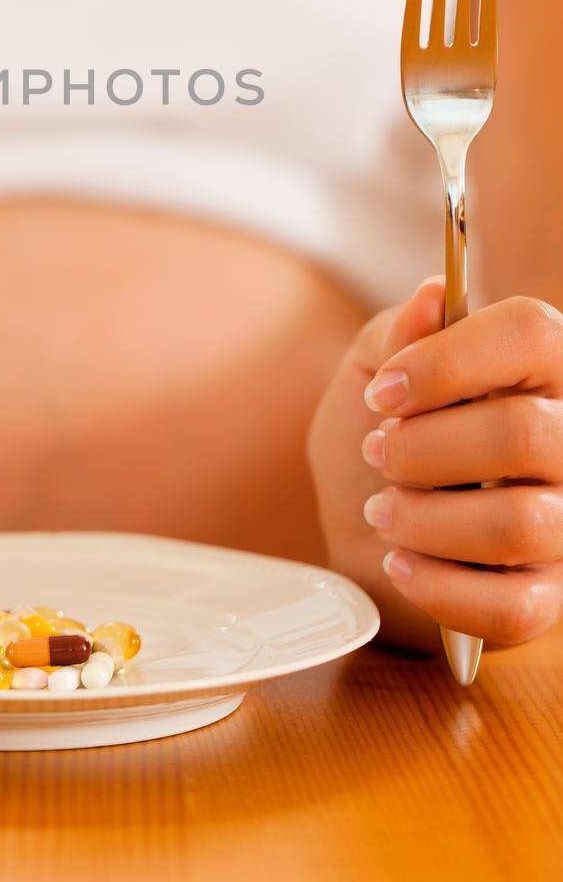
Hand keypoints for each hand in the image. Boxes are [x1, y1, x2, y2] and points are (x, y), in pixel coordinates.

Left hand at [309, 279, 562, 650]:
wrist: (359, 527)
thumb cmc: (377, 432)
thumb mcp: (371, 367)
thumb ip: (398, 333)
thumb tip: (431, 296)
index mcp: (539, 364)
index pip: (532, 332)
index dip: (447, 362)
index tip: (382, 393)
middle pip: (522, 434)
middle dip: (423, 449)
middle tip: (378, 454)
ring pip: (519, 525)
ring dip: (425, 519)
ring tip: (383, 511)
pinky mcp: (552, 597)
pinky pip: (514, 606)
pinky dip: (439, 586)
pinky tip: (401, 563)